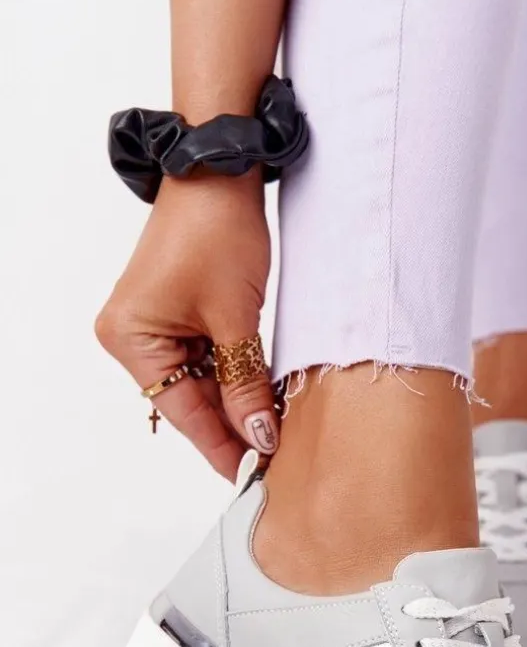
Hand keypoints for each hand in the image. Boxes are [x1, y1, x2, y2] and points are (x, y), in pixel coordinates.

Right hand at [96, 173, 278, 480]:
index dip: (220, 446)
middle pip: (188, 400)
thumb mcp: (236, 319)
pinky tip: (260, 399)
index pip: (182, 411)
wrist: (219, 170)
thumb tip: (259, 438)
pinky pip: (203, 360)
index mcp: (132, 339)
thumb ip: (245, 384)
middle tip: (272, 460)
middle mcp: (132, 337)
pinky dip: (232, 376)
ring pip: (199, 384)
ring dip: (235, 402)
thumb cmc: (217, 231)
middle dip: (232, 426)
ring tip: (273, 433)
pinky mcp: (174, 315)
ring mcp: (152, 326)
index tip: (251, 476)